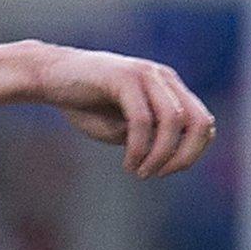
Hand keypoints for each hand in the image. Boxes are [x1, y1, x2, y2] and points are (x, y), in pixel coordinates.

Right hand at [30, 44, 215, 177]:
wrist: (48, 77)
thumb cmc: (85, 104)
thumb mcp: (124, 126)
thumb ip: (150, 136)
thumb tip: (173, 152)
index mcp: (169, 87)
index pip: (202, 122)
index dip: (192, 152)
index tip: (165, 171)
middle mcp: (163, 77)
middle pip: (198, 121)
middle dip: (185, 156)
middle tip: (159, 175)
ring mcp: (145, 74)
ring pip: (173, 121)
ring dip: (161, 154)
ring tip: (141, 172)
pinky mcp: (123, 77)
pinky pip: (142, 119)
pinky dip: (139, 148)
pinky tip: (128, 164)